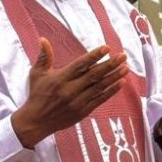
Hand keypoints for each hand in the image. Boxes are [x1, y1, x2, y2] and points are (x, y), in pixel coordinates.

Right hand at [11, 38, 127, 147]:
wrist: (35, 122)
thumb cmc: (37, 95)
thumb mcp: (37, 74)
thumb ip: (44, 57)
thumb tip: (43, 39)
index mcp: (60, 78)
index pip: (80, 65)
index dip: (94, 56)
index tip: (106, 48)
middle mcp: (70, 90)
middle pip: (94, 75)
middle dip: (110, 64)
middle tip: (123, 56)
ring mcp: (78, 101)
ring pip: (99, 87)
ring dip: (114, 77)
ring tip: (126, 67)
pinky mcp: (83, 111)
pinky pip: (100, 100)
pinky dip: (111, 91)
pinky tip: (121, 83)